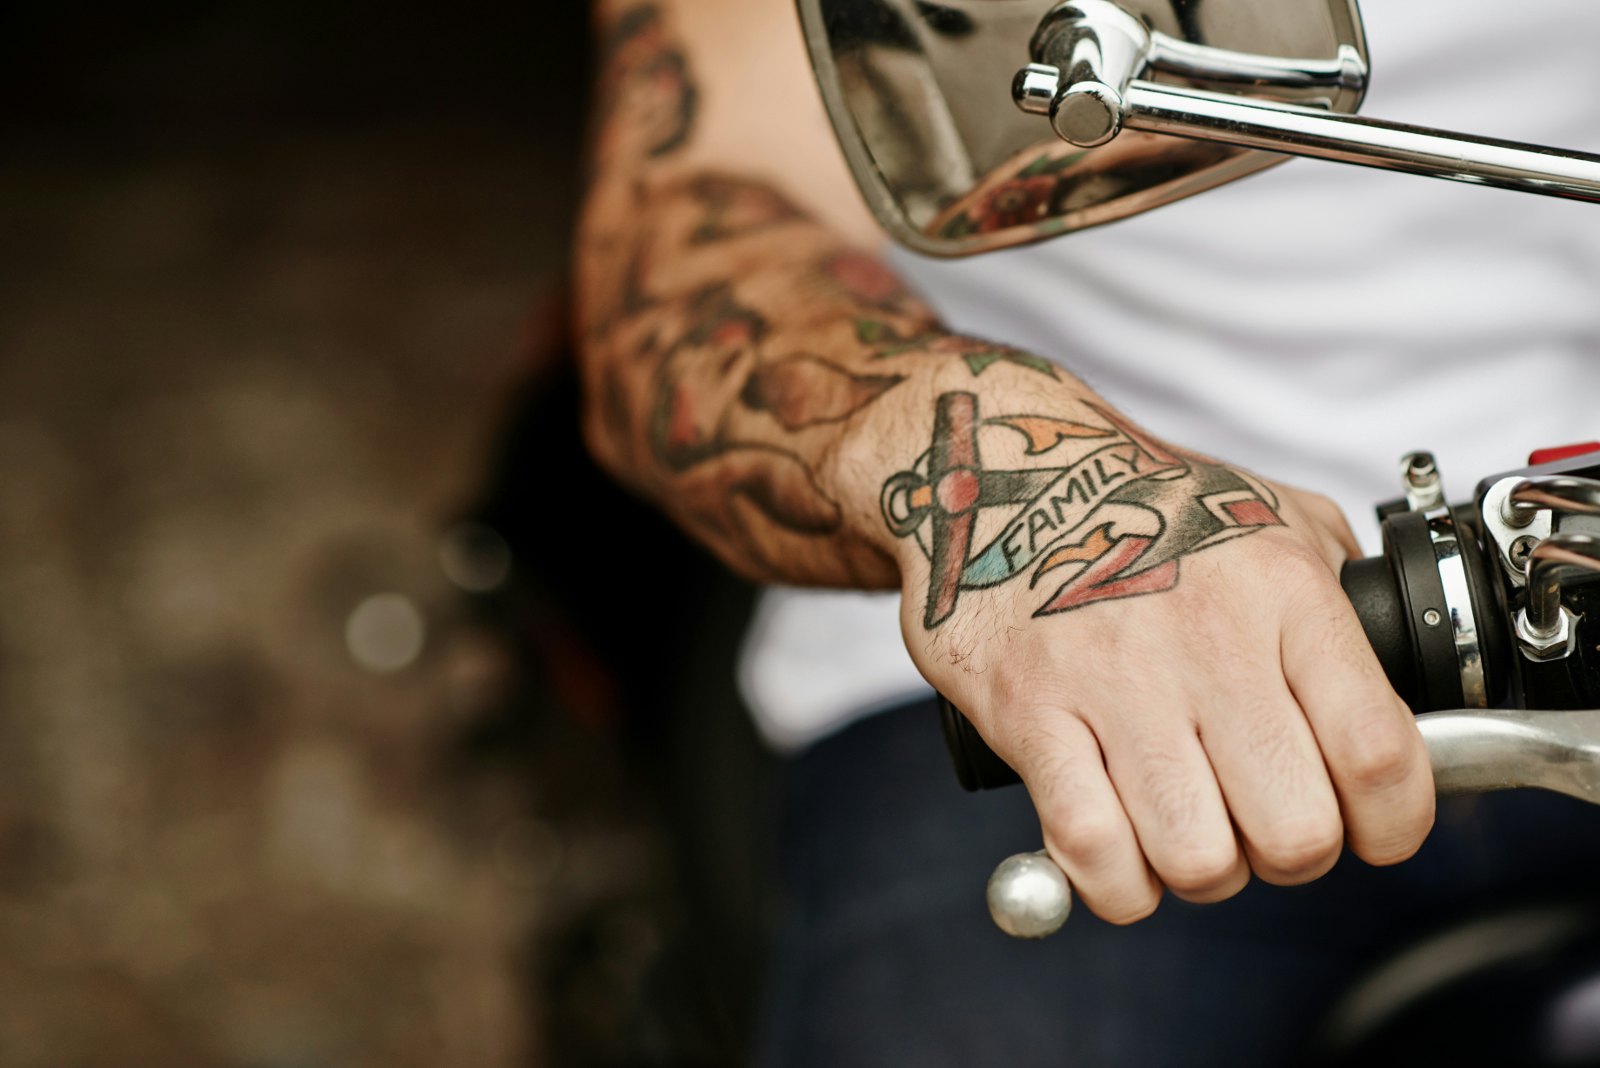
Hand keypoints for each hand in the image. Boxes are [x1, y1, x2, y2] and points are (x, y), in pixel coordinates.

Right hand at [883, 391, 1434, 923]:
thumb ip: (1346, 604)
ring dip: (1199, 871)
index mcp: (1284, 592)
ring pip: (1197, 859)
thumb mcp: (1279, 517)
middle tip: (1260, 824)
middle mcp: (1208, 638)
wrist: (1003, 472)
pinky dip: (1115, 881)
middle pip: (1295, 833)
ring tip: (1184, 829)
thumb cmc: (1147, 507)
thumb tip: (1401, 696)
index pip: (1381, 755)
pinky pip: (1093, 850)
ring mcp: (1112, 679)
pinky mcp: (1030, 711)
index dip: (1392, 826)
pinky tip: (1117, 848)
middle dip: (1287, 856)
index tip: (1369, 828)